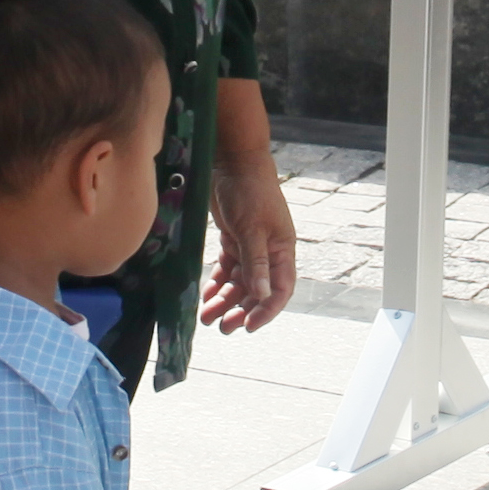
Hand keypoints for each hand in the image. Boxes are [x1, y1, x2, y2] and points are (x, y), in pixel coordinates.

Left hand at [201, 142, 297, 331]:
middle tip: (223, 328)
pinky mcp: (233, 239)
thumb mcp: (252, 229)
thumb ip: (256, 263)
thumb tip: (263, 295)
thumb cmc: (250, 192)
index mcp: (282, 250)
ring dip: (225, 300)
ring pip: (239, 282)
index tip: (248, 327)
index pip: (280, 289)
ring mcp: (250, 246)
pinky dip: (217, 283)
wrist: (233, 161)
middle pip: (257, 290)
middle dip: (241, 310)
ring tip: (207, 317)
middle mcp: (269, 252)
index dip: (266, 310)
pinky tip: (206, 296)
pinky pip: (227, 269)